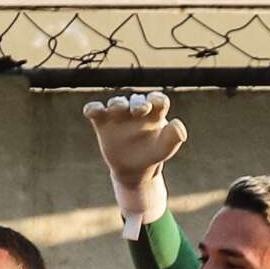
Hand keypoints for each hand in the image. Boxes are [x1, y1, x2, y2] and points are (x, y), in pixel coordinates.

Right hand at [83, 91, 187, 223]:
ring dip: (117, 103)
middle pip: (137, 100)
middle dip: (138, 103)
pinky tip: (91, 111)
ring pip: (117, 103)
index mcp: (155, 113)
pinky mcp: (103, 122)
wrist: (134, 169)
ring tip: (118, 108)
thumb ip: (174, 137)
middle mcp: (136, 110)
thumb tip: (178, 124)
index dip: (157, 99)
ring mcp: (119, 115)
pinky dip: (92, 108)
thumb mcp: (165, 149)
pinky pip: (95, 110)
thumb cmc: (152, 155)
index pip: (158, 100)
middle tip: (140, 110)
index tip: (157, 103)